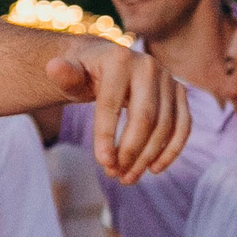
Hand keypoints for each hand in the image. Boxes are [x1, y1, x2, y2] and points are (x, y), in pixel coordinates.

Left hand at [46, 39, 188, 185]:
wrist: (108, 63)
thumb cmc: (84, 74)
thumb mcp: (69, 75)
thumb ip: (64, 75)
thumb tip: (54, 66)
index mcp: (118, 60)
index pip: (111, 104)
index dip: (106, 136)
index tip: (102, 163)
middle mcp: (148, 66)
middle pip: (144, 118)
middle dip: (130, 151)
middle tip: (115, 175)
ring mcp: (168, 78)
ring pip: (165, 126)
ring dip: (148, 157)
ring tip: (127, 177)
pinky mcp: (180, 92)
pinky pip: (183, 125)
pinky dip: (171, 150)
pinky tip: (154, 169)